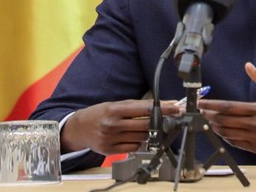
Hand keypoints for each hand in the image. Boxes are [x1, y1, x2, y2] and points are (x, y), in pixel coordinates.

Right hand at [61, 99, 179, 154]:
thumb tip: (161, 106)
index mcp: (115, 109)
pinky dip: (138, 142)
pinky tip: (133, 137)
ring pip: (141, 137)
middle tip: (170, 118)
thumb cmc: (100, 113)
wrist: (79, 128)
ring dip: (148, 132)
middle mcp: (113, 124)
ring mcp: (111, 139)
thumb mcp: (115, 105)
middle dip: (160, 121)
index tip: (176, 108)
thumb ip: (136, 107)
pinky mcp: (110, 151)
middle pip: (145, 125)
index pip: (144, 109)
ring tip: (143, 127)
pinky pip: (133, 148)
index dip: (162, 109)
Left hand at [198, 62, 255, 156]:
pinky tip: (224, 132)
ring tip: (210, 120)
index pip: (229, 107)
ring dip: (216, 127)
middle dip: (210, 115)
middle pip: (225, 121)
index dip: (213, 105)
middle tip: (202, 110)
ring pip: (229, 133)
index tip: (201, 102)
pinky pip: (237, 144)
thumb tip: (248, 65)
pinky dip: (227, 138)